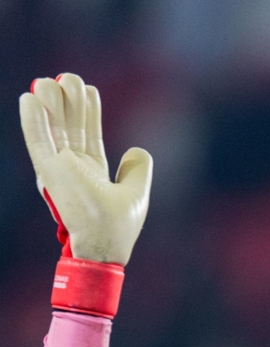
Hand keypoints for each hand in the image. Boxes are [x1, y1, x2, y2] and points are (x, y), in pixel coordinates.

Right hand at [20, 73, 151, 264]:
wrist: (106, 245)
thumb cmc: (119, 227)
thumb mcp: (137, 193)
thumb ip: (137, 170)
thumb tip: (137, 149)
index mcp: (91, 171)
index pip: (87, 133)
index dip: (87, 111)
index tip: (87, 89)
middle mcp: (73, 167)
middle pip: (69, 126)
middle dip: (68, 101)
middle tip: (68, 76)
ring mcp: (60, 169)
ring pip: (51, 128)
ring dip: (49, 104)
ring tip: (48, 80)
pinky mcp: (49, 172)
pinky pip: (38, 141)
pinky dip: (33, 120)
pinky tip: (30, 99)